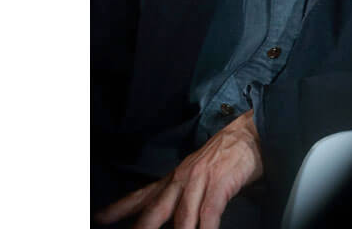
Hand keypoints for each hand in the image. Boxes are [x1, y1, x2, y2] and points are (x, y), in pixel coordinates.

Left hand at [95, 109, 263, 228]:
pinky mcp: (220, 183)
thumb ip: (181, 195)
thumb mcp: (197, 172)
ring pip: (182, 216)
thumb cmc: (226, 156)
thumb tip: (173, 217)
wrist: (250, 133)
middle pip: (155, 210)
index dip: (120, 208)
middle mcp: (182, 178)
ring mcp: (200, 180)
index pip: (143, 195)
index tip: (101, 217)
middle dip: (142, 227)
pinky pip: (209, 213)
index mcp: (175, 177)